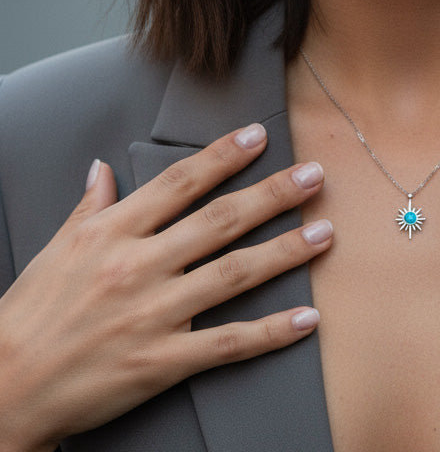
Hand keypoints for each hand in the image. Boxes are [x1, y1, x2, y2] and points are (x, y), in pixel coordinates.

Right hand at [0, 125, 331, 451]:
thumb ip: (91, 205)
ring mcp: (153, 315)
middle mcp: (138, 267)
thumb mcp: (57, 247)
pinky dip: (271, 332)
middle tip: (314, 176)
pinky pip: (227, 344)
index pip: (179, 184)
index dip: (223, 157)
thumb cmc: (29, 313)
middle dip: (272, 195)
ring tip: (324, 233)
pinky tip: (308, 318)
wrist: (4, 386)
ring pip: (233, 275)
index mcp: (111, 233)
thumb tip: (103, 167)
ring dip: (285, 252)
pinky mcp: (161, 362)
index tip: (258, 136)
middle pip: (219, 222)